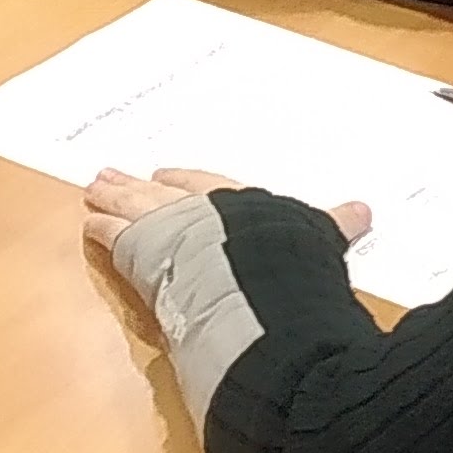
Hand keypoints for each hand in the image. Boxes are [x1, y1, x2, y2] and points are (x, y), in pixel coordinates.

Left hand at [83, 165, 370, 253]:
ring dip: (113, 199)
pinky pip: (114, 237)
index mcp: (236, 201)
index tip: (169, 178)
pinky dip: (102, 232)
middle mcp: (196, 208)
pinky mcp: (138, 252)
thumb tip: (362, 211)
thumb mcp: (318, 236)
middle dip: (139, 185)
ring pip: (131, 207)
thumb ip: (332, 224)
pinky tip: (90, 228)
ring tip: (94, 190)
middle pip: (161, 193)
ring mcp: (163, 227)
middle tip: (115, 176)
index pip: (205, 186)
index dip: (186, 184)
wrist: (247, 276)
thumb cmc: (285, 255)